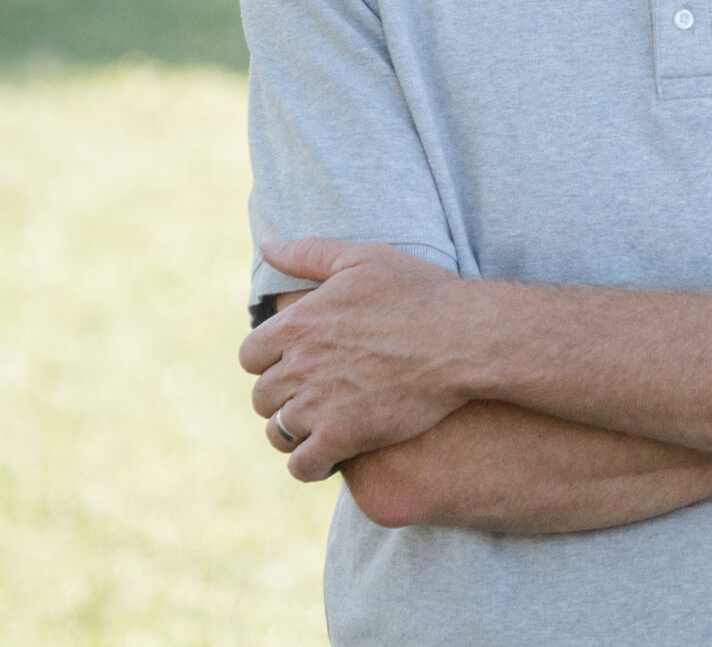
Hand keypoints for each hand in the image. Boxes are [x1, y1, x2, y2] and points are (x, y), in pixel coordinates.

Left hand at [239, 238, 474, 482]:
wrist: (461, 339)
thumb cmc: (418, 293)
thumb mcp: (362, 258)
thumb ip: (308, 253)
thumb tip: (266, 246)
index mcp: (298, 322)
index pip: (250, 356)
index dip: (269, 363)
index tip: (293, 366)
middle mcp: (299, 364)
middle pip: (262, 396)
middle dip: (282, 398)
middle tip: (311, 397)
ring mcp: (319, 403)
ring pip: (278, 431)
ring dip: (293, 432)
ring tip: (318, 428)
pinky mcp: (343, 436)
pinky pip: (303, 465)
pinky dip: (309, 465)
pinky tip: (329, 457)